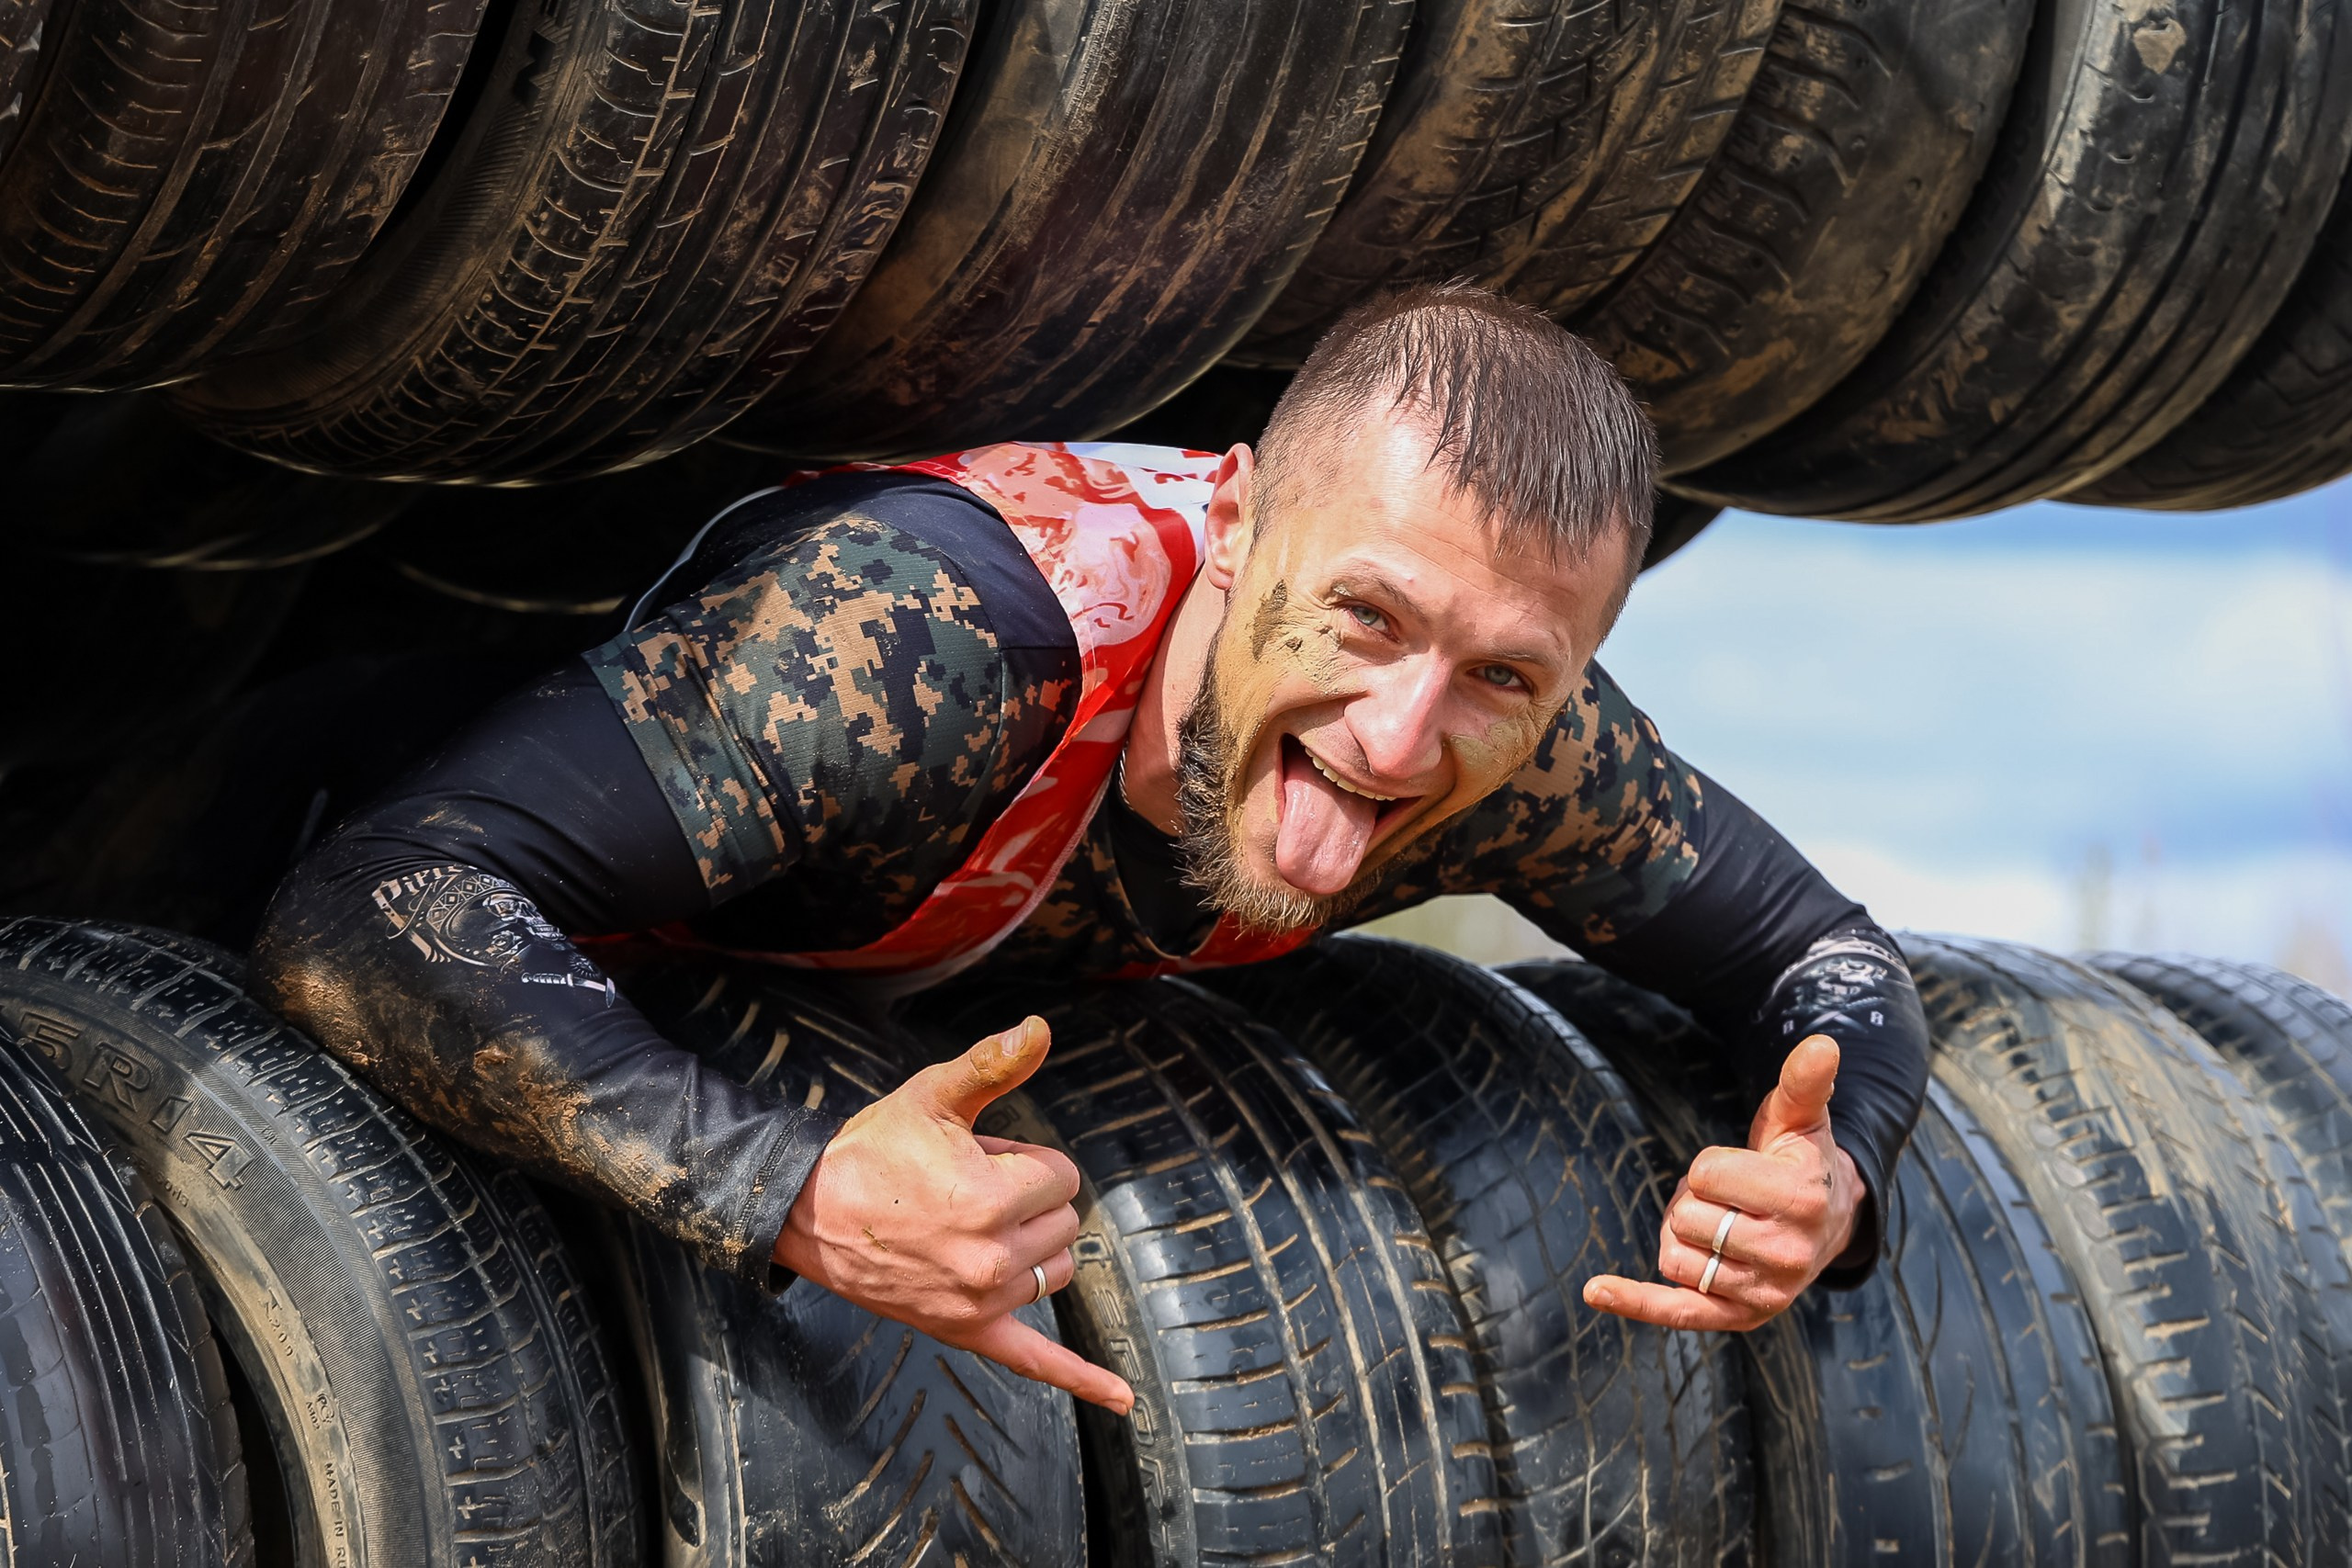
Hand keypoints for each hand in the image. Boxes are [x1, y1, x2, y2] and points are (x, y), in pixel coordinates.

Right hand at [775, 1016, 1134, 1412]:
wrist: (810, 1213)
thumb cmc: (874, 1149)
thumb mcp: (934, 1096)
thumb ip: (995, 1064)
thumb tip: (1043, 1028)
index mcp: (993, 1198)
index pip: (1060, 1175)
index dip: (1022, 1159)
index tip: (976, 1157)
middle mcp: (993, 1258)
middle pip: (1063, 1222)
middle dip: (1025, 1199)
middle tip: (962, 1190)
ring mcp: (982, 1302)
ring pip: (1055, 1269)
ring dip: (1030, 1246)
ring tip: (967, 1228)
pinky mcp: (968, 1332)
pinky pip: (1035, 1362)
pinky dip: (1083, 1382)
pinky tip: (1122, 1402)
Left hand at [1583, 1033, 1861, 1331]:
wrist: (1828, 1224)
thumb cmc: (1799, 1160)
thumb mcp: (1801, 1118)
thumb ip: (1803, 1082)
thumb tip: (1821, 1044)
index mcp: (1799, 1200)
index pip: (1705, 1174)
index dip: (1709, 1165)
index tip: (1741, 1170)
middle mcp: (1785, 1255)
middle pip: (1686, 1217)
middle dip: (1695, 1199)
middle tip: (1730, 1200)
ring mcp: (1762, 1292)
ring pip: (1674, 1256)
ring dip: (1682, 1234)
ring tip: (1722, 1226)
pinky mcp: (1738, 1317)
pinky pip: (1676, 1312)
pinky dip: (1634, 1302)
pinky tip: (1596, 1291)